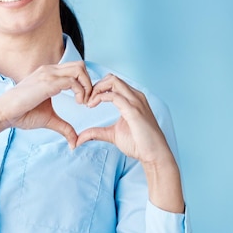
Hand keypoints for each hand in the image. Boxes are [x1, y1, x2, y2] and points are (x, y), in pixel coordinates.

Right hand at [0, 61, 92, 148]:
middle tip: (87, 101)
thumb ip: (64, 127)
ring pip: (79, 69)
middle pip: (80, 65)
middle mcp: (50, 70)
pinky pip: (72, 81)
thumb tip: (74, 142)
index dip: (85, 84)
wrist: (5, 113)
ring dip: (87, 86)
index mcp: (49, 74)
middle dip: (89, 82)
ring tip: (83, 102)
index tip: (84, 102)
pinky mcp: (47, 82)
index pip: (75, 69)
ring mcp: (48, 74)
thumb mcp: (49, 119)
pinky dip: (80, 91)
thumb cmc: (22, 113)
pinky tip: (78, 103)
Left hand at [75, 74, 184, 212]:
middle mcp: (135, 96)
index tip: (87, 102)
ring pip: (113, 81)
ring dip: (96, 89)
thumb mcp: (112, 135)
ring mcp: (136, 101)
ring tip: (88, 103)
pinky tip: (92, 105)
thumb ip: (96, 133)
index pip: (112, 83)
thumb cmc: (138, 143)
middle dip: (95, 86)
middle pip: (111, 78)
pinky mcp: (133, 110)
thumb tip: (78, 139)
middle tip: (86, 100)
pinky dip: (100, 97)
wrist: (154, 154)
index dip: (97, 89)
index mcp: (132, 99)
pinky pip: (114, 96)